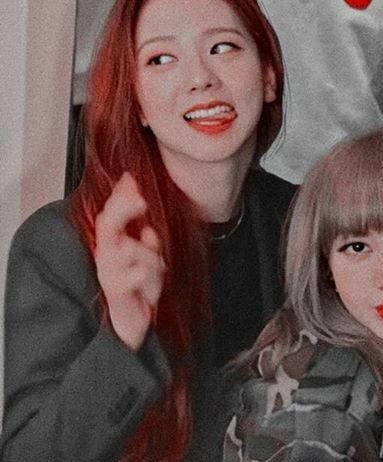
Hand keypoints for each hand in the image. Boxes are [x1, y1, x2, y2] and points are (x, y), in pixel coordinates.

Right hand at [93, 173, 164, 351]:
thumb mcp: (143, 252)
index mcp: (111, 244)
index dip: (120, 195)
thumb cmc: (136, 286)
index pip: (110, 213)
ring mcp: (109, 274)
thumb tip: (141, 203)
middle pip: (109, 224)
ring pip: (134, 250)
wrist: (130, 323)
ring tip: (157, 272)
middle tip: (141, 201)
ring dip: (153, 257)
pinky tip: (149, 283)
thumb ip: (142, 229)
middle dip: (124, 209)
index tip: (130, 178)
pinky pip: (138, 274)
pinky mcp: (117, 292)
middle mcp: (106, 256)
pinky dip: (149, 276)